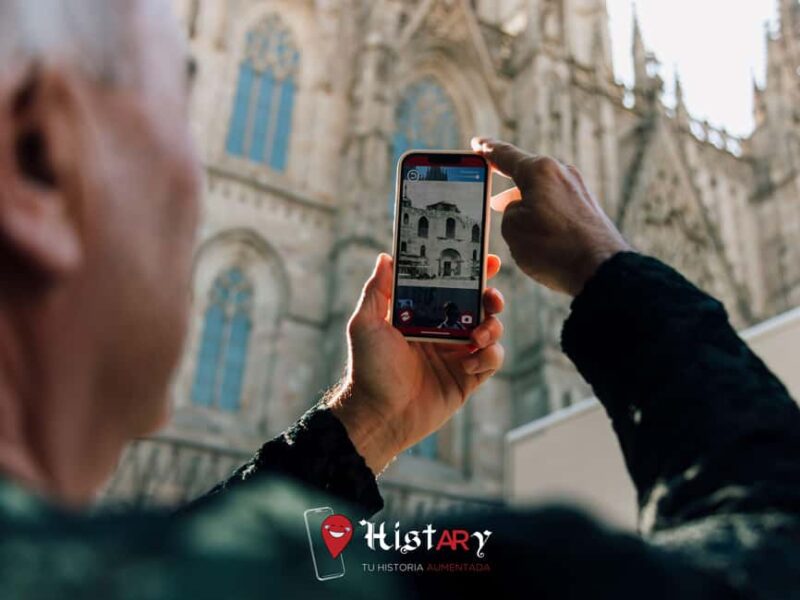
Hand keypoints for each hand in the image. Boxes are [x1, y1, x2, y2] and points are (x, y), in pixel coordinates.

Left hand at [329, 253, 504, 473]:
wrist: (378, 415)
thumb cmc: (368, 369)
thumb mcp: (366, 324)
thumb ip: (377, 290)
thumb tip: (386, 257)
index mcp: (422, 315)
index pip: (451, 287)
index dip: (472, 272)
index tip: (488, 260)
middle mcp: (443, 331)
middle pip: (479, 305)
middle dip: (491, 297)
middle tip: (491, 299)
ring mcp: (457, 355)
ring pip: (491, 330)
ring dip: (492, 327)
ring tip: (478, 335)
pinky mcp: (468, 379)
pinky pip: (492, 360)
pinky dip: (489, 356)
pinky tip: (470, 362)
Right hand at [471, 137, 629, 295]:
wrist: (600, 270)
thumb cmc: (553, 247)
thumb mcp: (512, 228)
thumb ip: (509, 211)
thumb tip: (521, 210)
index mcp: (539, 171)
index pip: (506, 155)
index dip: (487, 150)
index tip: (478, 143)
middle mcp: (562, 173)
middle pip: (527, 175)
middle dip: (508, 189)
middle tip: (492, 202)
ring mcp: (578, 190)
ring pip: (542, 192)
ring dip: (526, 206)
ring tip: (515, 224)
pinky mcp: (588, 209)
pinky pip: (557, 206)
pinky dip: (543, 216)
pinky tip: (540, 234)